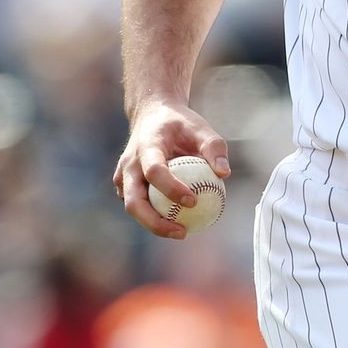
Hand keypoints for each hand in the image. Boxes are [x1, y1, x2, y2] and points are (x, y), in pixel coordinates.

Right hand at [114, 98, 230, 239]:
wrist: (152, 114)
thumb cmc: (180, 124)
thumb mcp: (201, 127)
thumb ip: (214, 147)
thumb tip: (224, 174)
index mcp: (146, 147)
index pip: (155, 172)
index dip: (172, 189)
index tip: (193, 201)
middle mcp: (129, 165)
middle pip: (134, 201)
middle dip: (155, 222)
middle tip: (182, 232)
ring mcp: (122, 176)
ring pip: (133, 208)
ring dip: (154, 224)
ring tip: (182, 232)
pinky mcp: (123, 185)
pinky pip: (138, 204)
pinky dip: (153, 216)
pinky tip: (175, 222)